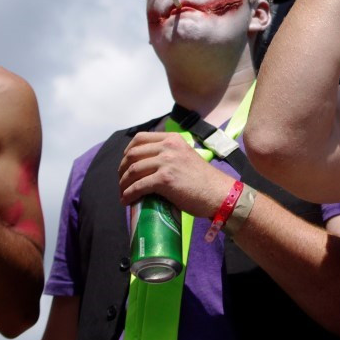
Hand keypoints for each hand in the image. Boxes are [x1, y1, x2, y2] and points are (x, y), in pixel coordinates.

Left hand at [118, 132, 234, 217]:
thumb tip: (147, 165)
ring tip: (123, 193)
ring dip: (123, 184)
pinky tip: (126, 201)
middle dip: (122, 169)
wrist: (218, 193)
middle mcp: (168, 147)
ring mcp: (167, 162)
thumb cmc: (203, 180)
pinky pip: (138, 186)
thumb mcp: (185, 156)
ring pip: (133, 170)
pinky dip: (129, 194)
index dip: (127, 152)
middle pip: (133, 154)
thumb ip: (169, 155)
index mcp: (172, 139)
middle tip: (122, 181)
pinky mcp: (165, 179)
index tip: (125, 164)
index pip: (140, 138)